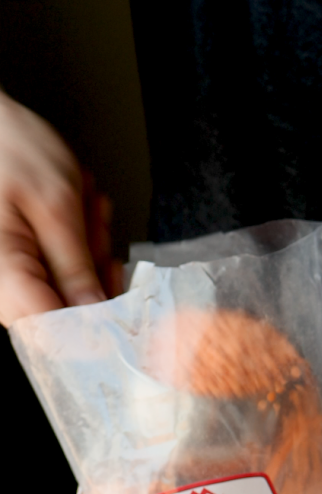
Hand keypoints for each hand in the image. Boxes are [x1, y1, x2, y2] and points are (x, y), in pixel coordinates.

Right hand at [0, 93, 117, 325]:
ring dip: (88, 253)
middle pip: (66, 312)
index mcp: (4, 272)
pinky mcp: (22, 267)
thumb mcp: (57, 204)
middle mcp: (2, 284)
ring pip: (69, 291)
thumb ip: (77, 266)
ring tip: (82, 207)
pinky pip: (61, 273)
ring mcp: (12, 277)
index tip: (122, 304)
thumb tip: (96, 314)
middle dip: (94, 271)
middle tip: (94, 225)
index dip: (93, 325)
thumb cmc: (9, 146)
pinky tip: (77, 213)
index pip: (53, 331)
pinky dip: (78, 245)